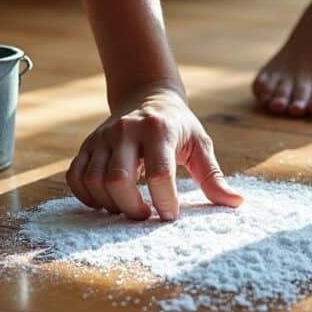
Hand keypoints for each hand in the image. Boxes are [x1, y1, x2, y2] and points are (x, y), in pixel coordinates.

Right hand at [66, 85, 243, 219]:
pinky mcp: (86, 145)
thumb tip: (236, 202)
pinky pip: (75, 177)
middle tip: (146, 216)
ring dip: (110, 205)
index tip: (171, 216)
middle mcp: (125, 130)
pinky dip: (86, 197)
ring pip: (94, 181)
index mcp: (157, 129)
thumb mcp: (200, 144)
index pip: (159, 173)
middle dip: (131, 208)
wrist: (146, 95)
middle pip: (118, 180)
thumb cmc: (178, 125)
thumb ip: (213, 175)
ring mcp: (101, 137)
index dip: (165, 201)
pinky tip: (107, 203)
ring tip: (129, 208)